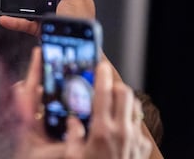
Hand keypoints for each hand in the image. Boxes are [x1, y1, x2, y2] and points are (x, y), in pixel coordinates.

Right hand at [13, 47, 151, 158]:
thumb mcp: (72, 156)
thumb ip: (71, 134)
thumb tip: (71, 120)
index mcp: (101, 130)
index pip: (104, 93)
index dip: (102, 75)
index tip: (99, 64)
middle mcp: (121, 131)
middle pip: (124, 93)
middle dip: (114, 84)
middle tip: (104, 83)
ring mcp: (134, 139)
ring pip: (134, 106)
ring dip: (124, 100)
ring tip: (111, 102)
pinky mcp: (142, 148)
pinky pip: (138, 126)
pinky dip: (129, 120)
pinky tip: (118, 126)